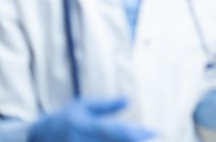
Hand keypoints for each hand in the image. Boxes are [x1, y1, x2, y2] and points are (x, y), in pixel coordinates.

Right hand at [28, 98, 155, 141]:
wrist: (35, 138)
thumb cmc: (64, 119)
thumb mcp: (83, 107)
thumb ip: (106, 106)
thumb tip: (129, 100)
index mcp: (85, 126)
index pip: (116, 131)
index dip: (137, 132)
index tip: (154, 131)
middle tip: (158, 139)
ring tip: (149, 141)